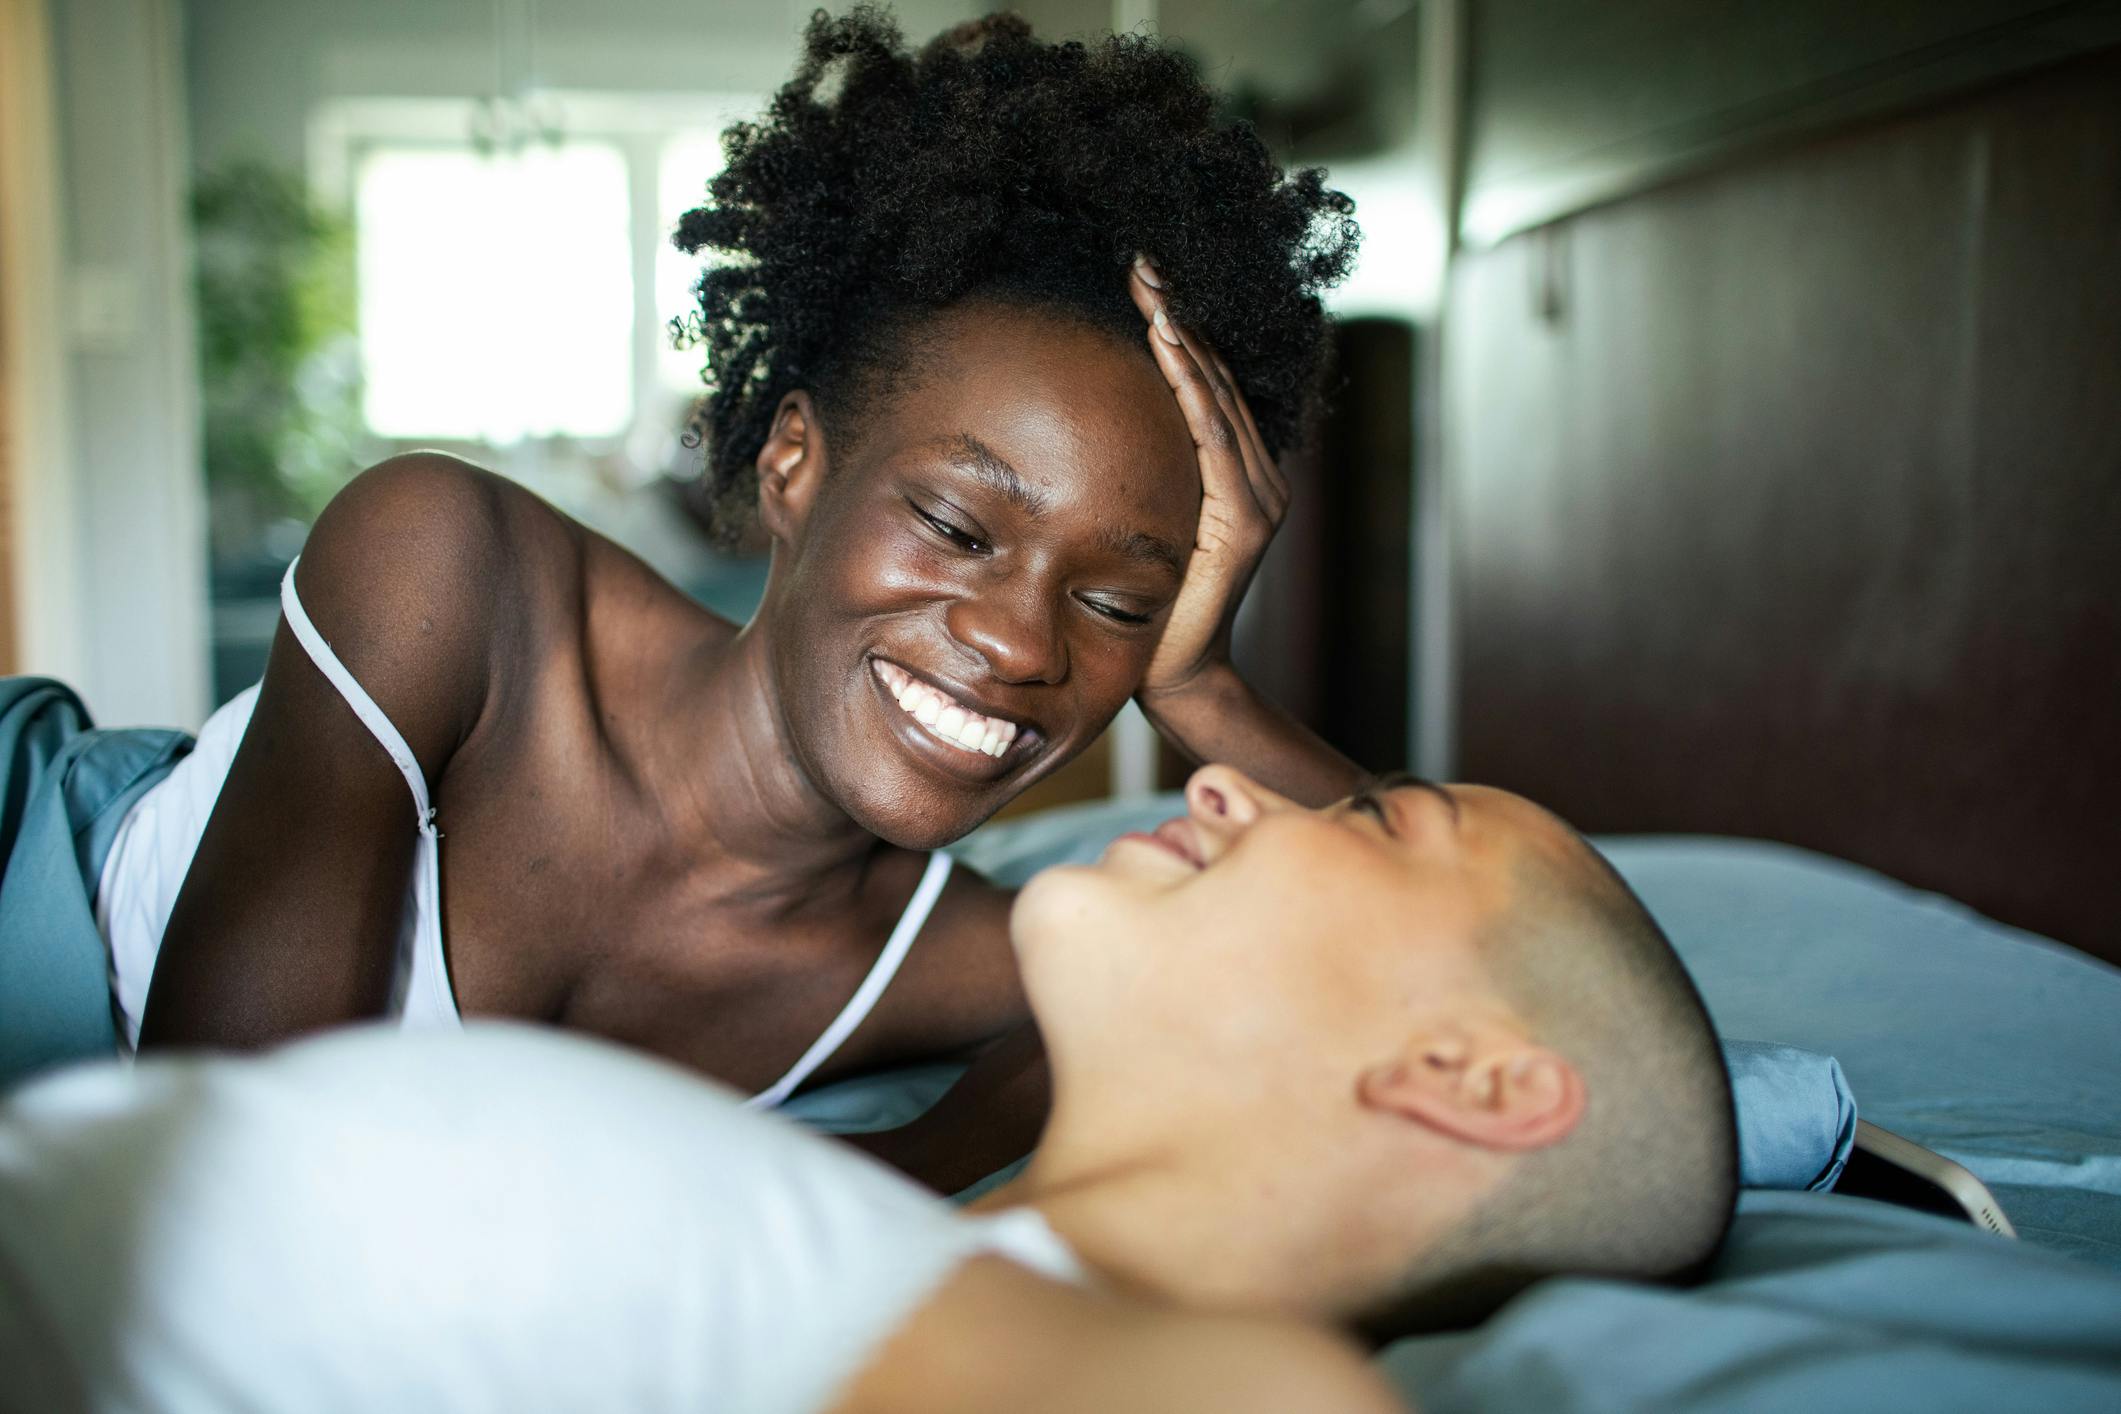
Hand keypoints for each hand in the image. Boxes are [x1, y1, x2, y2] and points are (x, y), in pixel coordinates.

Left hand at [1127, 255, 1289, 700]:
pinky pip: (1215, 438)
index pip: (1203, 383)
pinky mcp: (1247, 520)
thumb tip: (1079, 425)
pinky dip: (1192, 387)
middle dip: (1178, 315)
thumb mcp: (1139, 522)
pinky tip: (1168, 344)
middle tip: (1142, 261)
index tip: (1140, 277)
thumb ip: (1136, 475)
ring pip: (1217, 397)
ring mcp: (1259, 496)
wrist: (1172, 674)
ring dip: (1184, 337)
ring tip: (1153, 288)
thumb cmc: (1145, 606)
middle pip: (1215, 376)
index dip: (1176, 327)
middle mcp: (1257, 475)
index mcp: (1232, 472)